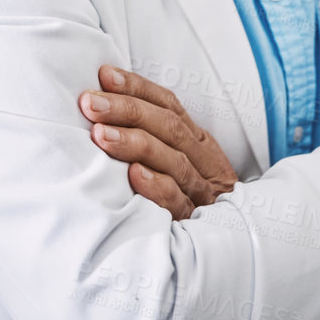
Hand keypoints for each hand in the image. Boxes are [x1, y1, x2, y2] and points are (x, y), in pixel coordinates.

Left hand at [79, 66, 238, 218]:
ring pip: (174, 161)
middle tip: (90, 103)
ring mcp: (201, 192)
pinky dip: (156, 186)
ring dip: (135, 144)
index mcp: (197, 140)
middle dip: (127, 110)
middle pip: (169, 128)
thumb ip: (150, 133)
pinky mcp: (194, 222)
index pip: (168, 105)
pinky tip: (133, 175)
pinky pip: (178, 202)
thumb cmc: (182, 194)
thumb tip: (102, 98)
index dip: (137, 87)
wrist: (229, 244)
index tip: (104, 75)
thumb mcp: (175, 158)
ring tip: (101, 135)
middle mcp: (203, 161)